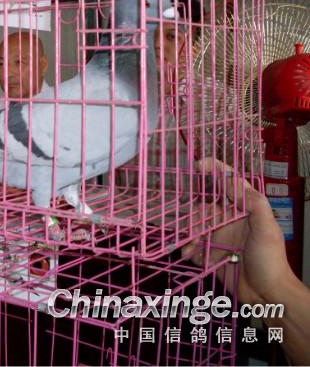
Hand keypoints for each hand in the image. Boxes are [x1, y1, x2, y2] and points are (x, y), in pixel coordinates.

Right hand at [181, 158, 294, 304]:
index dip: (215, 170)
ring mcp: (219, 237)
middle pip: (204, 207)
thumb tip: (233, 183)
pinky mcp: (210, 254)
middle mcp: (229, 220)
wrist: (268, 296)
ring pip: (195, 227)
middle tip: (190, 228)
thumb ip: (254, 204)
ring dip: (188, 236)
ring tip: (188, 248)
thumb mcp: (267, 230)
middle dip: (194, 216)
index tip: (198, 164)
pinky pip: (192, 246)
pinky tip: (190, 257)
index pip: (229, 183)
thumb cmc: (271, 261)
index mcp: (244, 210)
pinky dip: (188, 250)